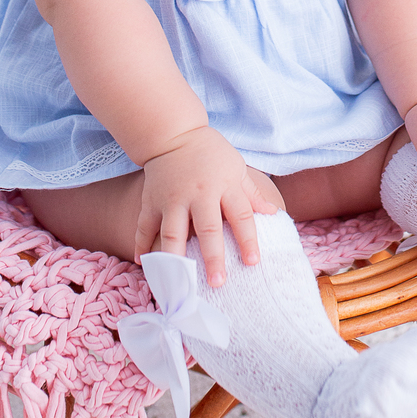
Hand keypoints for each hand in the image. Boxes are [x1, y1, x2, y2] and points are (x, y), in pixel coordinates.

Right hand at [136, 127, 283, 285]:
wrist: (173, 133)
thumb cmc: (211, 153)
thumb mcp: (236, 167)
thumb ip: (252, 193)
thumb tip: (274, 213)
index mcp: (224, 185)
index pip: (241, 215)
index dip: (248, 239)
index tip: (252, 262)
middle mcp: (199, 193)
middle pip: (207, 228)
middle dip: (213, 256)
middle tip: (217, 282)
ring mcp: (172, 198)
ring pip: (172, 232)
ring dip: (175, 259)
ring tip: (177, 283)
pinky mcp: (151, 200)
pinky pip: (145, 226)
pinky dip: (142, 244)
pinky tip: (143, 263)